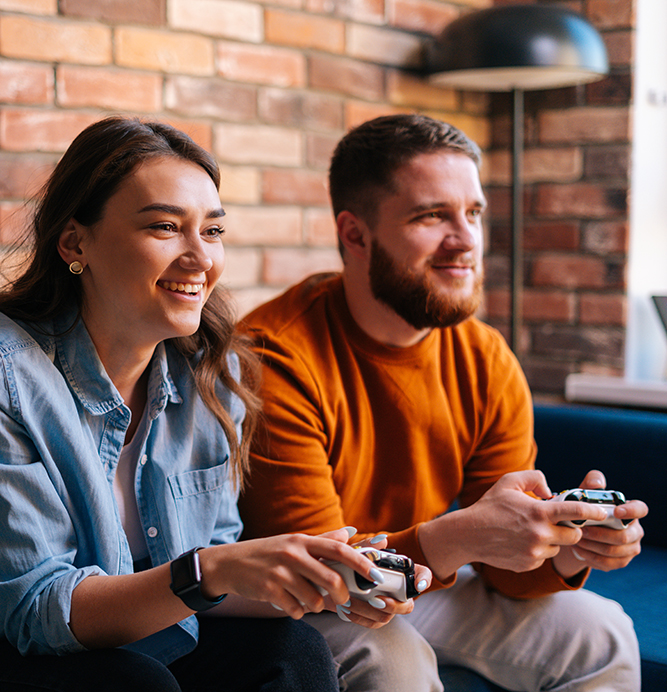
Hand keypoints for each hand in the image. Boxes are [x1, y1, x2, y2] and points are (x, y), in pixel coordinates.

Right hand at [200, 527, 385, 618]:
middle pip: (330, 578)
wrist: (229, 563)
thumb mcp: (293, 542)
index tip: (375, 574)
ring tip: (307, 599)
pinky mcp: (269, 590)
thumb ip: (321, 540)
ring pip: (314, 599)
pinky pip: (295, 609)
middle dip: (342, 594)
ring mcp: (280, 572)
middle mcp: (293, 553)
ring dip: (316, 606)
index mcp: (302, 540)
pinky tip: (290, 603)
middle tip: (343, 599)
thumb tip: (348, 534)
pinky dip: (298, 611)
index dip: (360, 562)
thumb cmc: (267, 552)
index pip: (338, 548)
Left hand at [319, 532, 431, 626]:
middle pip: (407, 606)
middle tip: (377, 600)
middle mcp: (397, 592)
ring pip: (386, 617)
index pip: (423, 574)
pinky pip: (371, 623)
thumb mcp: (357, 551)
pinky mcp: (371, 616)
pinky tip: (345, 608)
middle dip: (394, 606)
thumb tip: (382, 539)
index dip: (424, 580)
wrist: (331, 576)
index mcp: (400, 572)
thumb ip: (369, 545)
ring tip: (351, 601)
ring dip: (369, 611)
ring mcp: (385, 606)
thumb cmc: (349, 561)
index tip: (419, 585)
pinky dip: (358, 617)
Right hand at [421, 470, 619, 579]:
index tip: (603, 511)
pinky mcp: (529, 565)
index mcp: (538, 512)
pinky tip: (521, 542)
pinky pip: (544, 558)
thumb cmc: (489, 506)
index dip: (592, 510)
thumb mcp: (508, 482)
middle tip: (559, 522)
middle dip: (571, 528)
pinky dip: (538, 550)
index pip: (575, 511)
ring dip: (553, 540)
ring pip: (558, 548)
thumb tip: (550, 490)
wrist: (468, 535)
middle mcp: (540, 534)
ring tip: (531, 531)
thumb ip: (534, 478)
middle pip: (574, 535)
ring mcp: (535, 552)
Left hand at [552, 470, 647, 578]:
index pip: (640, 509)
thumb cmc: (585, 508)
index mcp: (630, 511)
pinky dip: (590, 556)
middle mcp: (635, 530)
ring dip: (592, 546)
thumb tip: (597, 484)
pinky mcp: (621, 561)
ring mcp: (630, 548)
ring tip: (575, 539)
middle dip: (599, 533)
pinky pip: (607, 563)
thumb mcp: (585, 493)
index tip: (616, 512)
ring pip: (614, 551)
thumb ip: (591, 482)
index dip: (631, 511)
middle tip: (580, 530)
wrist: (578, 531)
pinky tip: (578, 550)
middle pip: (623, 536)